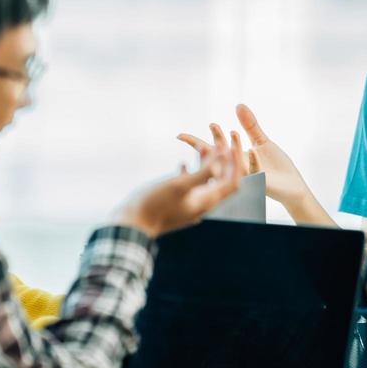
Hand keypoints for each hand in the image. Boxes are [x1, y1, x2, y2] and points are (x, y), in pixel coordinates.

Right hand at [116, 136, 242, 237]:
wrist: (131, 225)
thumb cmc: (155, 205)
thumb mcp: (180, 185)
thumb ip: (203, 172)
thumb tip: (223, 157)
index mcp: (207, 201)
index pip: (232, 181)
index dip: (235, 162)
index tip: (232, 143)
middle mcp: (202, 204)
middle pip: (221, 181)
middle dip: (223, 161)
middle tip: (221, 141)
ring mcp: (189, 204)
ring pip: (204, 182)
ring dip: (206, 165)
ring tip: (201, 147)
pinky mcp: (177, 204)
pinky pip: (189, 187)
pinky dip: (189, 173)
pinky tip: (181, 163)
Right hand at [178, 104, 311, 210]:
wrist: (293, 185)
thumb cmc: (276, 165)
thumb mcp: (261, 141)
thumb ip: (249, 125)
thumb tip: (238, 104)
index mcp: (235, 159)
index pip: (213, 150)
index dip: (196, 143)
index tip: (180, 136)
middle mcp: (237, 169)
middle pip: (219, 157)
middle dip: (212, 143)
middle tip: (211, 125)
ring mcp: (248, 177)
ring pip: (234, 164)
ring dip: (231, 148)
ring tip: (229, 130)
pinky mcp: (260, 183)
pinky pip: (254, 172)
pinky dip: (253, 161)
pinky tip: (253, 149)